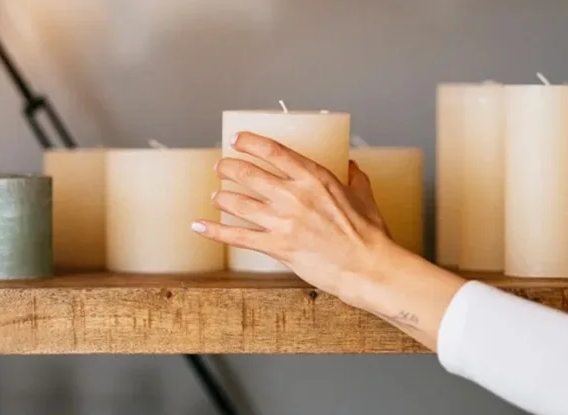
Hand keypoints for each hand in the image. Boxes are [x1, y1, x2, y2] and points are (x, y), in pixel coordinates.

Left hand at [192, 132, 402, 303]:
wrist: (367, 267)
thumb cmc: (369, 234)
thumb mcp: (364, 196)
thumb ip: (355, 177)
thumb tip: (352, 165)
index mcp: (314, 178)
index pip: (273, 151)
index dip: (250, 142)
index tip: (237, 139)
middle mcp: (293, 196)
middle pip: (248, 173)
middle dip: (228, 167)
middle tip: (221, 167)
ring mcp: (282, 222)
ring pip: (238, 202)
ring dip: (222, 196)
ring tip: (217, 194)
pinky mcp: (276, 247)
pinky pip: (237, 236)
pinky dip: (214, 230)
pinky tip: (198, 225)